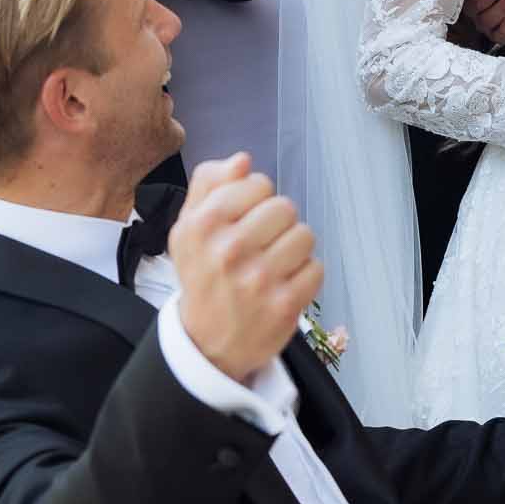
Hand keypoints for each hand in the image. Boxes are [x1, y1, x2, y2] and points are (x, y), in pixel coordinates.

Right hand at [170, 154, 322, 383]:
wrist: (206, 343)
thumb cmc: (203, 276)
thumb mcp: (188, 228)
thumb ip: (209, 185)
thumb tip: (243, 160)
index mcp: (203, 225)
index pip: (258, 182)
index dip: (257, 198)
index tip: (245, 219)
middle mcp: (229, 250)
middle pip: (285, 207)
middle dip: (277, 223)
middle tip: (261, 245)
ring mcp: (258, 279)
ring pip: (304, 235)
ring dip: (293, 249)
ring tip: (273, 264)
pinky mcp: (284, 304)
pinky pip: (316, 268)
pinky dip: (304, 276)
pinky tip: (283, 285)